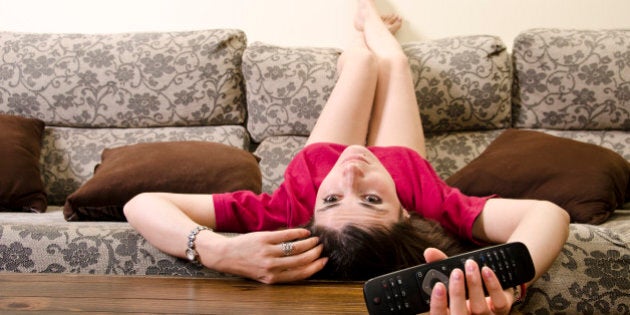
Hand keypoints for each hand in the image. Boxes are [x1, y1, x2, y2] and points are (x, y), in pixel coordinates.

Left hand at [206, 228, 326, 283]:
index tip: (324, 261)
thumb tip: (304, 264)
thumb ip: (282, 272)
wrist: (227, 256)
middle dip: (315, 254)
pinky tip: (304, 232)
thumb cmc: (248, 266)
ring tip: (315, 240)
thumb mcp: (264, 275)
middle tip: (321, 248)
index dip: (315, 267)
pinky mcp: (264, 239)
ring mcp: (268, 252)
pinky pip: (286, 235)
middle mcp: (271, 266)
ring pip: (296, 247)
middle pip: (301, 260)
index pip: (300, 273)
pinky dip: (298, 233)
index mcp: (273, 278)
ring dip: (309, 243)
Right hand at [424, 248, 515, 314]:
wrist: (491, 291)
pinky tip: (486, 271)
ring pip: (479, 308)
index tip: (438, 286)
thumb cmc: (465, 285)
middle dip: (457, 293)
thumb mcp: (451, 276)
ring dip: (475, 285)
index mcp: (450, 313)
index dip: (438, 304)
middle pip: (460, 314)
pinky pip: (499, 303)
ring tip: (470, 265)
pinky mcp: (501, 311)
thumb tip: (429, 252)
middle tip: (456, 272)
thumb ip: (439, 265)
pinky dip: (492, 286)